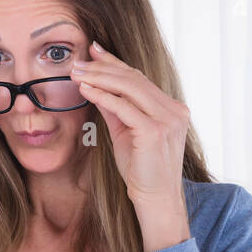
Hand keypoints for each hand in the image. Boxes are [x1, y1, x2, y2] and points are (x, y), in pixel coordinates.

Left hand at [71, 40, 191, 250]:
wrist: (155, 199)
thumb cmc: (141, 171)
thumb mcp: (126, 134)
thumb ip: (116, 111)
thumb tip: (96, 88)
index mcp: (171, 109)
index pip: (139, 79)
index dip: (115, 63)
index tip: (94, 51)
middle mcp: (174, 110)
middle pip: (134, 79)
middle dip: (103, 68)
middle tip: (78, 62)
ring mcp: (167, 120)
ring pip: (130, 88)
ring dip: (100, 77)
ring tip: (77, 72)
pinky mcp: (155, 131)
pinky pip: (124, 107)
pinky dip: (103, 96)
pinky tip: (86, 89)